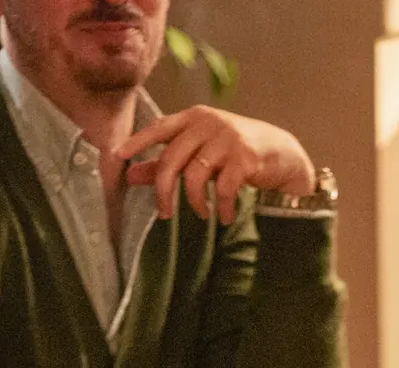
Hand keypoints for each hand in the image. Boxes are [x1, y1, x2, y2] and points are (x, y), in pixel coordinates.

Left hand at [114, 106, 313, 223]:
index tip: (117, 155)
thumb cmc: (235, 153)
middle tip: (164, 213)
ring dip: (194, 202)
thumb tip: (130, 174)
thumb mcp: (200, 154)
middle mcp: (208, 123)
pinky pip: (223, 189)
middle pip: (172, 159)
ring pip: (195, 176)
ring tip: (201, 214)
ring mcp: (227, 138)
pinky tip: (222, 216)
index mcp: (194, 118)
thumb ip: (166, 162)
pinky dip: (221, 208)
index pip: (159, 128)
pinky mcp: (245, 157)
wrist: (282, 154)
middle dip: (164, 191)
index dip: (138, 142)